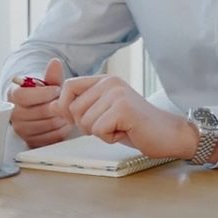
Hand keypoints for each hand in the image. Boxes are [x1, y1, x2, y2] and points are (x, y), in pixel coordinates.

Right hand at [7, 58, 72, 146]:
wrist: (40, 107)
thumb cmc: (43, 93)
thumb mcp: (48, 82)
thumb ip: (52, 74)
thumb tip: (55, 62)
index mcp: (13, 95)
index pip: (24, 96)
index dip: (44, 93)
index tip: (56, 89)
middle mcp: (14, 114)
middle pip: (38, 112)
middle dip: (56, 105)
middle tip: (64, 101)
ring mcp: (21, 129)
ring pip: (46, 125)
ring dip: (61, 117)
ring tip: (64, 110)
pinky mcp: (30, 141)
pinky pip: (50, 137)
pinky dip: (61, 130)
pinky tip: (63, 122)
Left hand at [51, 74, 200, 159]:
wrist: (166, 133)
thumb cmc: (135, 125)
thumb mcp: (103, 113)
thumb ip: (79, 107)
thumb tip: (50, 106)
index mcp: (105, 80)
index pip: (68, 87)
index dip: (65, 107)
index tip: (80, 119)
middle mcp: (110, 82)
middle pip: (72, 108)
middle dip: (86, 125)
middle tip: (110, 125)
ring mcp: (117, 94)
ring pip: (84, 122)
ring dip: (100, 133)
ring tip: (120, 127)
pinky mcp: (123, 108)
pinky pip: (98, 130)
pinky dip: (110, 138)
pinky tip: (125, 131)